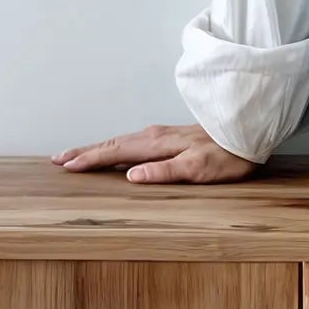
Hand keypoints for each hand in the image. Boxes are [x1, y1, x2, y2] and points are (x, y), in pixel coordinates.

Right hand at [50, 123, 261, 182]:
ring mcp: (162, 134)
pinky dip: (115, 147)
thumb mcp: (198, 169)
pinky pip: (132, 141)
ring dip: (98, 148)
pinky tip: (116, 152)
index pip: (115, 152)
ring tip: (78, 155)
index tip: (66, 165)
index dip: (90, 160)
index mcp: (156, 144)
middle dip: (85, 152)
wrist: (249, 132)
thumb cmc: (227, 155)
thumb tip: (131, 176)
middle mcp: (154, 136)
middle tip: (59, 159)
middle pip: (112, 144)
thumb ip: (165, 172)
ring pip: (121, 141)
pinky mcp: (170, 137)